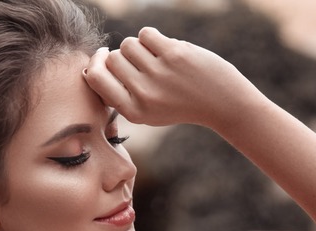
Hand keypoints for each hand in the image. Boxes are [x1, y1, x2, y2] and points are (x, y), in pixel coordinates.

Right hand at [84, 27, 260, 128]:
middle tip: (142, 62)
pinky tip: (165, 49)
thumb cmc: (180, 104)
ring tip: (155, 57)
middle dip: (123, 56)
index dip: (95, 63)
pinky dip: (152, 37)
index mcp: (133, 112)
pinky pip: (146, 33)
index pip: (95, 79)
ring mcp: (158, 73)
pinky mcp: (174, 54)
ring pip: (128, 44)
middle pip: (113, 58)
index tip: (102, 57)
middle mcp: (143, 94)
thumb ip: (121, 93)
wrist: (221, 103)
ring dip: (139, 45)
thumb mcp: (147, 111)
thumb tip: (94, 63)